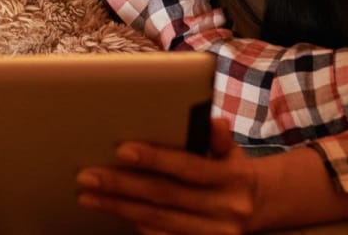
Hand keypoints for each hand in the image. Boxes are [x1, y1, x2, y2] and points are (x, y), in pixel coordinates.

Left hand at [76, 117, 257, 234]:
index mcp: (232, 177)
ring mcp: (213, 233)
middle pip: (165, 196)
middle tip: (88, 176)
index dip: (155, 159)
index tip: (121, 150)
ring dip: (119, 208)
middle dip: (122, 186)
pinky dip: (138, 225)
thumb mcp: (234, 151)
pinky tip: (114, 212)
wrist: (260, 207)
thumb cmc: (234, 171)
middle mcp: (224, 208)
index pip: (188, 168)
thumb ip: (220, 138)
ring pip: (158, 220)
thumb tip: (212, 123)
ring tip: (89, 196)